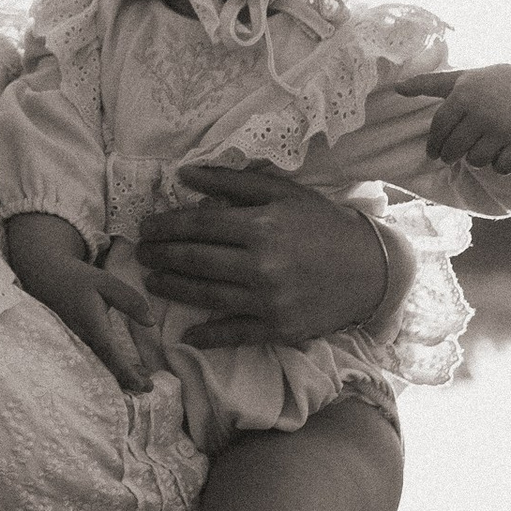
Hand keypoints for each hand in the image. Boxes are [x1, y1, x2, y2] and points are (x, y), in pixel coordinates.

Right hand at [30, 254, 159, 394]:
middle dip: (127, 380)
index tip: (147, 387)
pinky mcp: (67, 343)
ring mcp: (71, 344)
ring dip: (117, 373)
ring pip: (96, 366)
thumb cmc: (76, 278)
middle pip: (105, 369)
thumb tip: (151, 322)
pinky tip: (117, 362)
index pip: (113, 357)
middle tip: (147, 385)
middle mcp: (80, 340)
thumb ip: (130, 301)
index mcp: (92, 326)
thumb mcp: (107, 282)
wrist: (41, 276)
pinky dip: (105, 365)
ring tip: (140, 372)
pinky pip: (87, 360)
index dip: (130, 374)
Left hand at [133, 164, 389, 349]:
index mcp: (261, 227)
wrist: (369, 268)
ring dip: (173, 289)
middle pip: (196, 261)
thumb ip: (233, 182)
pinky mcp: (279, 327)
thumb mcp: (283, 193)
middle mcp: (262, 265)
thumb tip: (185, 174)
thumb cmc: (322, 223)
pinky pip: (235, 333)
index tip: (145, 227)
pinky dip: (209, 336)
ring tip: (152, 281)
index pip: (199, 226)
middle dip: (162, 256)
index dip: (167, 226)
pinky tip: (187, 335)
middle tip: (141, 253)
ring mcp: (269, 300)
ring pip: (207, 295)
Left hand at [396, 66, 510, 172]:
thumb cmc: (482, 85)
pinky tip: (498, 154)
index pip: (439, 129)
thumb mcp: (456, 80)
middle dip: (449, 156)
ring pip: (477, 160)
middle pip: (454, 149)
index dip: (433, 145)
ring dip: (474, 160)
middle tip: (452, 155)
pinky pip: (502, 167)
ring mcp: (503, 127)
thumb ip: (426, 83)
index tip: (432, 154)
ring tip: (477, 149)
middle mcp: (482, 112)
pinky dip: (498, 166)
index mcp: (463, 97)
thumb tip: (395, 87)